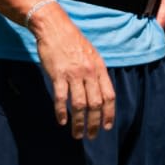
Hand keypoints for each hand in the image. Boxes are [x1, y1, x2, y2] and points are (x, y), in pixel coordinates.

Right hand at [29, 6, 115, 139]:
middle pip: (95, 104)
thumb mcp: (92, 55)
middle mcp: (89, 73)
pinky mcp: (58, 75)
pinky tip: (62, 121)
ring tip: (77, 134)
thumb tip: (101, 91)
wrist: (55, 28)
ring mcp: (73, 74)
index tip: (107, 126)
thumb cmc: (73, 41)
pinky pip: (61, 98)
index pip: (109, 95)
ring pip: (79, 105)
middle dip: (95, 123)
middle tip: (92, 135)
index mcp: (99, 68)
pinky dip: (62, 112)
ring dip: (78, 122)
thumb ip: (96, 73)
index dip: (109, 113)